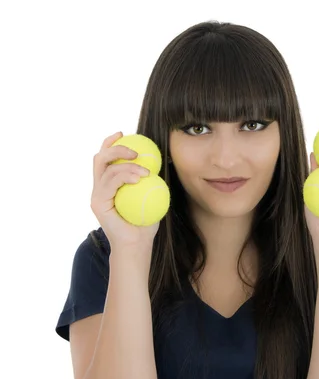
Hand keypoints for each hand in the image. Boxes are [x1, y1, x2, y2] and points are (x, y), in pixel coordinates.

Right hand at [90, 131, 159, 249]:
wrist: (137, 244)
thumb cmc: (147, 222)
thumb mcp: (152, 196)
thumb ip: (151, 180)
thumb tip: (162, 160)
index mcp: (109, 184)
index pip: (105, 157)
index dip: (111, 142)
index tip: (125, 134)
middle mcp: (99, 187)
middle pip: (100, 157)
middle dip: (115, 148)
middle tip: (135, 151)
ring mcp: (96, 194)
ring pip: (106, 168)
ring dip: (127, 165)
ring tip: (145, 172)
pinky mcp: (97, 202)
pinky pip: (109, 183)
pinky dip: (125, 176)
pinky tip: (140, 178)